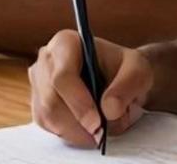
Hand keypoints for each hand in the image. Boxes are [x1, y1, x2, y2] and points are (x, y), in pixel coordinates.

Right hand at [29, 29, 152, 148]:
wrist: (120, 80)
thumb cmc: (126, 70)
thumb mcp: (138, 71)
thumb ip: (127, 86)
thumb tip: (109, 109)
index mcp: (66, 43)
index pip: (62, 76)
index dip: (78, 102)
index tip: (97, 123)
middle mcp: (46, 60)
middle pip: (51, 100)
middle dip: (78, 123)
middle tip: (102, 134)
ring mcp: (39, 83)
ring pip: (48, 116)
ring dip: (76, 131)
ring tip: (100, 128)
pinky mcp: (38, 104)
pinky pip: (48, 126)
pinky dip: (70, 134)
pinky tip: (87, 128)